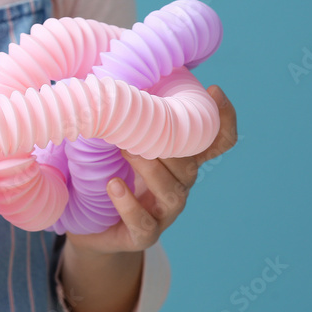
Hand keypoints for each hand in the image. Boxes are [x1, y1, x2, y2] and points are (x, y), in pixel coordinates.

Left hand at [65, 85, 237, 256]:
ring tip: (124, 148)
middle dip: (169, 144)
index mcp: (179, 160)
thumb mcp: (118, 142)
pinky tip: (113, 186)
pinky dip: (129, 205)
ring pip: (172, 191)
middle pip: (190, 165)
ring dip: (150, 168)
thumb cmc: (106, 174)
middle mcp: (178, 185)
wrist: (87, 226)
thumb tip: (117, 76)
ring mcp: (163, 213)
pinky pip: (144, 223)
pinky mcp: (142, 235)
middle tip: (137, 124)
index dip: (224, 120)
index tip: (214, 91)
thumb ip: (127, 118)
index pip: (216, 142)